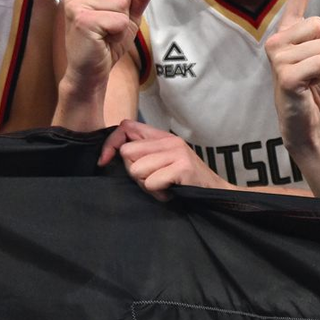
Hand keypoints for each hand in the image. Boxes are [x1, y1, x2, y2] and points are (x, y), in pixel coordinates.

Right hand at [60, 0, 156, 95]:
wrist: (90, 71)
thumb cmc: (107, 43)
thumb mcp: (128, 16)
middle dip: (124, 5)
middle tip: (108, 24)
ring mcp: (75, 1)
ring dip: (121, 20)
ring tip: (104, 32)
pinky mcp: (80, 17)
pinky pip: (118, 17)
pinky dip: (118, 32)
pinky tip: (102, 39)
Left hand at [99, 119, 231, 199]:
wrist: (215, 192)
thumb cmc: (185, 181)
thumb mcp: (163, 160)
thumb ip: (143, 152)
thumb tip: (112, 153)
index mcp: (162, 136)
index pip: (126, 126)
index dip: (111, 144)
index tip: (104, 161)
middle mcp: (170, 140)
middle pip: (127, 152)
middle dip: (134, 172)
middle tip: (152, 179)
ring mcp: (177, 153)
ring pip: (137, 170)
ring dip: (147, 185)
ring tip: (163, 186)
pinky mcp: (182, 167)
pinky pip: (151, 182)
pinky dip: (158, 193)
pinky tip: (171, 192)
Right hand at [263, 0, 319, 155]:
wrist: (306, 121)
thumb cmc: (315, 88)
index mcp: (290, 33)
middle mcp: (278, 40)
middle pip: (318, 23)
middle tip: (314, 69)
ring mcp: (277, 57)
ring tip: (311, 79)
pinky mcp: (283, 75)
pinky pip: (318, 63)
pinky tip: (308, 87)